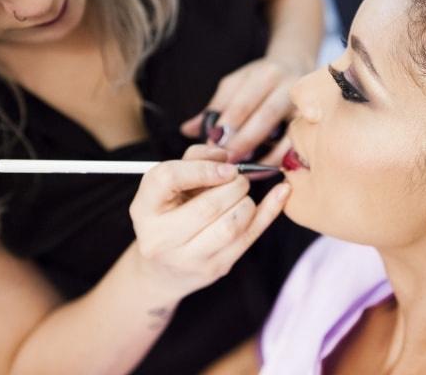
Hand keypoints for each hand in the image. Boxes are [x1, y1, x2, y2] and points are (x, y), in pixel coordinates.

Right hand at [128, 145, 290, 298]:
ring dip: (247, 202)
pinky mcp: (216, 268)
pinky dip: (270, 211)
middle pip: (208, 206)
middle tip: (239, 179)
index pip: (168, 179)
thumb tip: (228, 155)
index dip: (202, 167)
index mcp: (144, 209)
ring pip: (231, 225)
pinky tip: (281, 193)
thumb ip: (196, 160)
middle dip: (234, 185)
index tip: (225, 166)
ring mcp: (188, 258)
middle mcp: (160, 237)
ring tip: (242, 196)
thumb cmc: (171, 214)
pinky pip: (250, 237)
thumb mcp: (172, 185)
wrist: (163, 270)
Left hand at [180, 59, 298, 166]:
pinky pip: (299, 146)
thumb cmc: (262, 79)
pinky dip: (283, 160)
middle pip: (265, 117)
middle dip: (244, 141)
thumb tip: (187, 130)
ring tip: (247, 170)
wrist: (298, 66)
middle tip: (227, 162)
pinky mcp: (316, 123)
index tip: (211, 146)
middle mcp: (289, 87)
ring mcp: (306, 105)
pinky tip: (267, 170)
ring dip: (266, 156)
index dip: (227, 125)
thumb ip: (215, 107)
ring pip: (287, 133)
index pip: (243, 102)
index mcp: (265, 75)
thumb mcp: (237, 84)